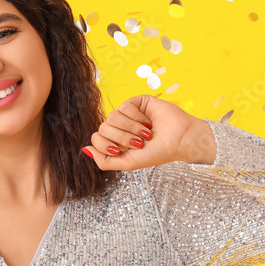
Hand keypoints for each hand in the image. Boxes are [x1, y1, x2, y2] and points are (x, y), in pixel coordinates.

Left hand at [81, 94, 199, 170]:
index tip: (124, 150)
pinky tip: (148, 122)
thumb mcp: (128, 163)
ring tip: (146, 133)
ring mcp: (127, 113)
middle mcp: (119, 126)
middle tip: (140, 143)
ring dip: (131, 128)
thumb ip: (104, 161)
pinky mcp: (136, 102)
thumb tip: (84, 149)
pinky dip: (137, 117)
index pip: (96, 138)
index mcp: (115, 140)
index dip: (107, 145)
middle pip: (102, 127)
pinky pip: (124, 106)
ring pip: (112, 116)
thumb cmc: (156, 153)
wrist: (179, 141)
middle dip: (122, 138)